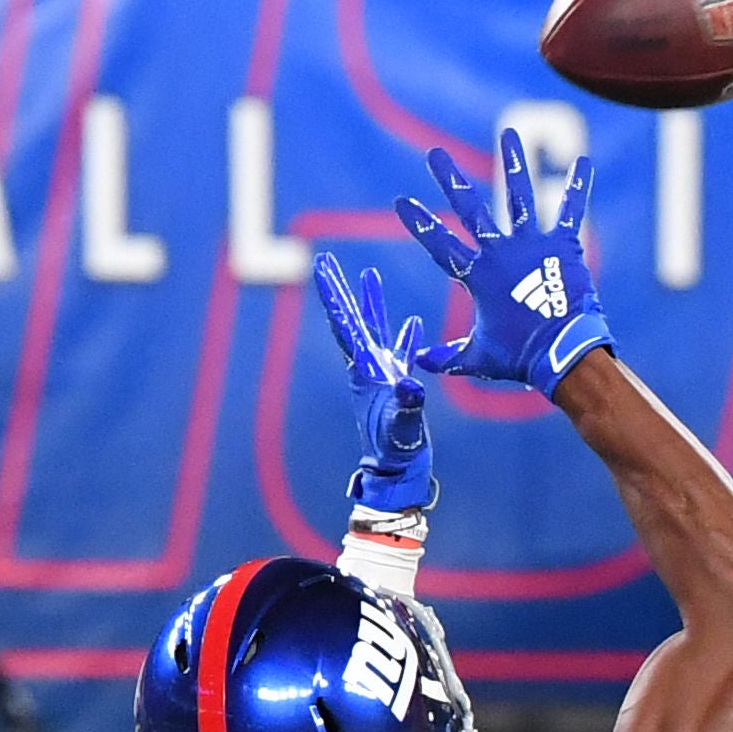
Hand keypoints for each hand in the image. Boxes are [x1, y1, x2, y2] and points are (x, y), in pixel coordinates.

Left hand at [312, 260, 434, 514]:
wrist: (399, 472)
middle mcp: (368, 367)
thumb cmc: (396, 452)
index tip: (320, 265)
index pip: (345, 324)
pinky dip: (406, 337)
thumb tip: (411, 384)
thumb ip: (407, 405)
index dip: (333, 294)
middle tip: (326, 259)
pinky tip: (413, 322)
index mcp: (364, 370)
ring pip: (375, 329)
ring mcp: (382, 375)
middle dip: (340, 290)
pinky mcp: (399, 386)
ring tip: (369, 274)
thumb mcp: (402, 426)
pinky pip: (402, 353)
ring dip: (372, 304)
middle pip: (351, 319)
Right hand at [398, 128, 613, 402]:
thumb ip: (447, 357)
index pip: (441, 245)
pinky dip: (577, 186)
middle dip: (450, 180)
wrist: (562, 353)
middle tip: (434, 154)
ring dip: (514, 164)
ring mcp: (532, 246)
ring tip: (510, 134)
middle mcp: (501, 253)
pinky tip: (584, 162)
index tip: (401, 202)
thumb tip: (418, 362)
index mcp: (478, 276)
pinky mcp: (563, 246)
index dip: (420, 224)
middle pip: (471, 209)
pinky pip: (570, 211)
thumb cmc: (520, 358)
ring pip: (520, 196)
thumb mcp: (478, 358)